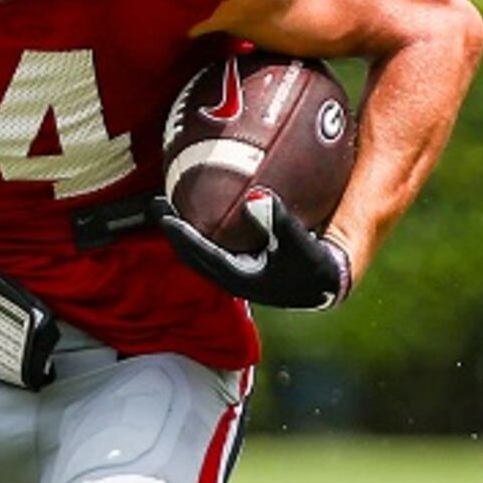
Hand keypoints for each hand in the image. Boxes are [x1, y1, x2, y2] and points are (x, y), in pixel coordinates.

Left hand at [168, 185, 354, 310]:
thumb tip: (255, 196)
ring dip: (183, 231)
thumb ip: (278, 220)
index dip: (180, 234)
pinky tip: (199, 213)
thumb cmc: (314, 266)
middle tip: (157, 204)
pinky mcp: (240, 270)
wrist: (325, 287)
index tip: (164, 215)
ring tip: (170, 206)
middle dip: (172, 230)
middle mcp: (231, 279)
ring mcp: (234, 276)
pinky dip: (199, 233)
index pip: (200, 254)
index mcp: (240, 277)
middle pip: (191, 254)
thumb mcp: (299, 242)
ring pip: (198, 253)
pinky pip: (210, 249)